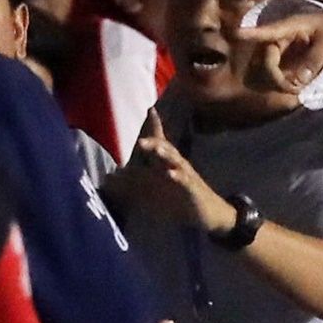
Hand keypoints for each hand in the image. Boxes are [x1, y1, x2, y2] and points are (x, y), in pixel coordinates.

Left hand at [117, 111, 236, 232]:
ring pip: (176, 161)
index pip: (162, 142)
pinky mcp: (193, 189)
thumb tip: (113, 176)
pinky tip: (170, 174)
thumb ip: (137, 182)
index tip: (151, 110)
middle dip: (154, 143)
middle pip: (167, 149)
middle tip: (140, 141)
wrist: (209, 212)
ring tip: (156, 149)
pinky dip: (178, 176)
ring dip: (166, 155)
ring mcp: (187, 175)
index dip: (156, 126)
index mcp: (170, 163)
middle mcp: (178, 165)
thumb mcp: (160, 188)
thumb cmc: (182, 198)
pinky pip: (185, 181)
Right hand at [234, 8, 322, 93]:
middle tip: (299, 85)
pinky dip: (282, 87)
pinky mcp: (271, 65)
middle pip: (265, 63)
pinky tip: (295, 84)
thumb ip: (316, 58)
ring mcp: (270, 53)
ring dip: (281, 85)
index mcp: (288, 27)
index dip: (252, 33)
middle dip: (278, 79)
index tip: (237, 33)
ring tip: (301, 84)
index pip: (268, 31)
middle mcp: (273, 40)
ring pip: (264, 76)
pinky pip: (269, 81)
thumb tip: (300, 79)